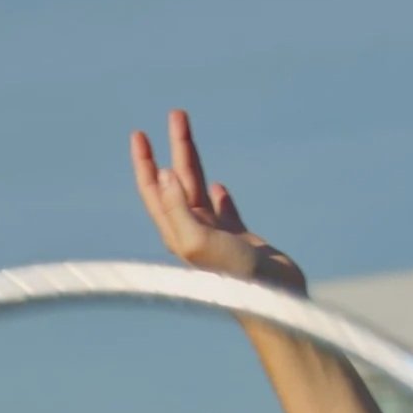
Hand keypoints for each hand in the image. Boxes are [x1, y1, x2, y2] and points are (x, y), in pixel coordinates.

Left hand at [129, 110, 304, 294]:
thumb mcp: (198, 241)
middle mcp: (193, 234)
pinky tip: (217, 186)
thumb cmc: (233, 275)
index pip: (154, 192)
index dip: (144, 163)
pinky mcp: (241, 241)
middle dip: (173, 148)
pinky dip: (219, 197)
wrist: (273, 299)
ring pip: (199, 189)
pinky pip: (225, 212)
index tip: (139, 134)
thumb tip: (163, 174)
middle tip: (175, 114)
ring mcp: (217, 237)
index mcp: (177, 234)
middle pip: (176, 183)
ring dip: (192, 160)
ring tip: (189, 132)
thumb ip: (177, 208)